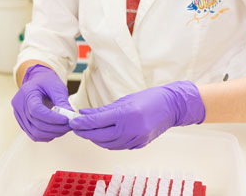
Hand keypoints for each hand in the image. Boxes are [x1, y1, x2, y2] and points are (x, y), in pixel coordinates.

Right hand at [11, 64, 73, 141]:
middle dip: (55, 128)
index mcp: (27, 93)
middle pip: (36, 123)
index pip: (36, 110)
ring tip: (64, 129)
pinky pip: (33, 134)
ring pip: (34, 132)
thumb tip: (71, 116)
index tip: (66, 120)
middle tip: (69, 126)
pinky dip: (45, 136)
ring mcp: (18, 115)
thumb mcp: (56, 87)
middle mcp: (19, 105)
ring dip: (51, 134)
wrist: (37, 81)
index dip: (51, 118)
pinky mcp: (22, 122)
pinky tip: (56, 131)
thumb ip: (62, 101)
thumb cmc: (47, 82)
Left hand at [69, 81, 205, 149]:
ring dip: (95, 139)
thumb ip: (104, 109)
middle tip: (76, 128)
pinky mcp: (139, 144)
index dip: (82, 123)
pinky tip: (103, 136)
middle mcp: (131, 129)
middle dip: (85, 132)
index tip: (73, 121)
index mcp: (126, 114)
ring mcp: (136, 139)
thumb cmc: (150, 98)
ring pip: (108, 144)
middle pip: (100, 136)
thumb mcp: (125, 100)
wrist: (172, 106)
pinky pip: (118, 146)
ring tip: (88, 132)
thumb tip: (84, 114)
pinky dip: (108, 142)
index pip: (97, 121)